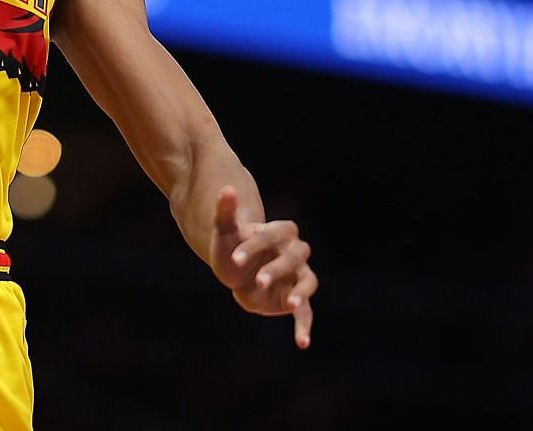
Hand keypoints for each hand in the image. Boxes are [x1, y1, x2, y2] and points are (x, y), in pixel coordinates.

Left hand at [211, 186, 316, 348]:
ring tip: (290, 305)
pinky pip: (306, 312)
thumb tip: (227, 189)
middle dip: (276, 268)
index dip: (257, 245)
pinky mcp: (294, 298)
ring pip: (308, 280)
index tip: (235, 257)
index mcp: (277, 233)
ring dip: (300, 292)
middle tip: (257, 280)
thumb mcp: (224, 231)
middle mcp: (293, 253)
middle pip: (294, 256)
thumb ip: (226, 211)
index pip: (275, 233)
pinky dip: (304, 326)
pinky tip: (302, 343)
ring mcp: (297, 276)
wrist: (236, 271)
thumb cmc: (230, 247)